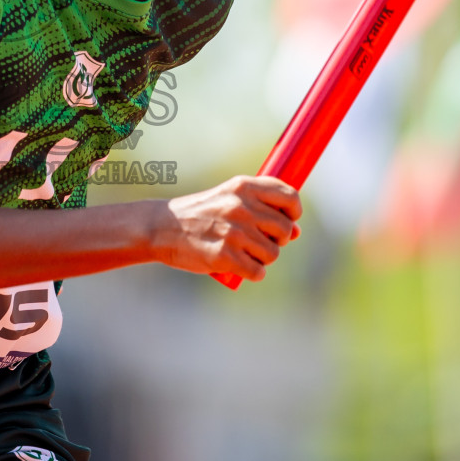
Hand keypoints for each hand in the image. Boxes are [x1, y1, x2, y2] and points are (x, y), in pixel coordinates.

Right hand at [151, 175, 301, 282]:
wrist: (162, 228)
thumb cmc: (199, 214)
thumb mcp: (228, 198)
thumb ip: (261, 208)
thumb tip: (297, 231)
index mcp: (243, 187)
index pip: (290, 197)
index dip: (294, 212)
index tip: (287, 220)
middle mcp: (241, 207)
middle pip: (285, 230)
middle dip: (277, 240)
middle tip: (256, 241)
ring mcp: (234, 232)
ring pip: (273, 254)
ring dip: (262, 258)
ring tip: (241, 252)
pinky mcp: (226, 257)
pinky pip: (258, 272)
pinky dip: (251, 273)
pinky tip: (237, 266)